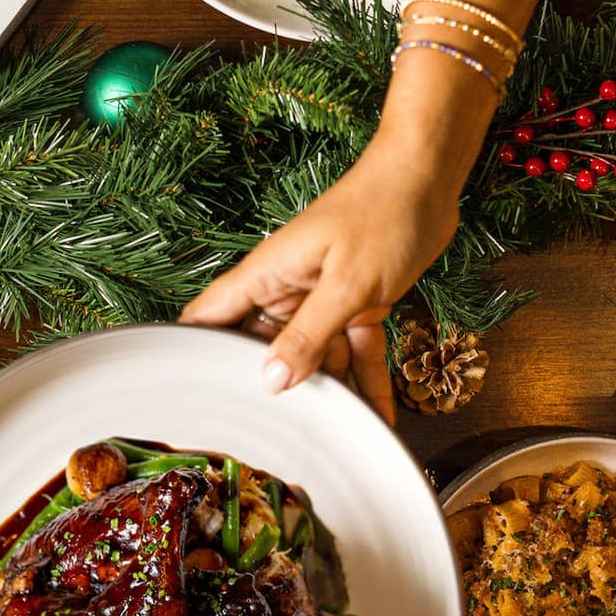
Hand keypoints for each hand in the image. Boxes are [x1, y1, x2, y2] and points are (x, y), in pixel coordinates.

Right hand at [181, 135, 457, 424]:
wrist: (430, 178)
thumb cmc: (382, 213)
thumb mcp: (347, 284)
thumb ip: (308, 336)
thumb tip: (271, 381)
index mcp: (268, 274)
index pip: (210, 316)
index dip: (192, 350)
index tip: (186, 394)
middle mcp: (288, 288)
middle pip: (264, 347)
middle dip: (269, 387)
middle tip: (271, 438)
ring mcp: (322, 296)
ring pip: (314, 355)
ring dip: (329, 391)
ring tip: (336, 438)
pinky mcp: (357, 302)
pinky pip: (355, 349)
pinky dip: (368, 379)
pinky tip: (380, 416)